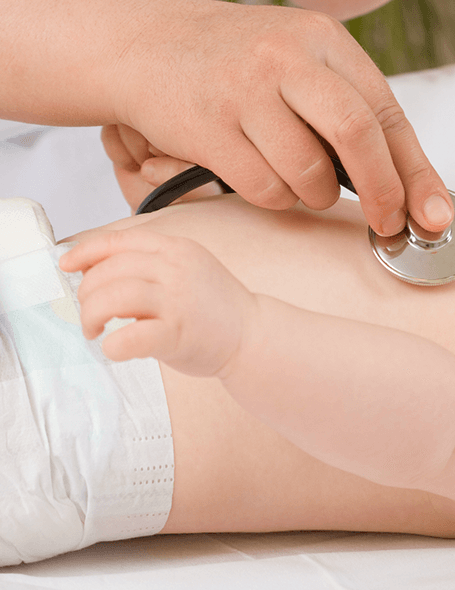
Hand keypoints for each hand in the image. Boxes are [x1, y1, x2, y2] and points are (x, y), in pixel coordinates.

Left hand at [59, 229, 256, 377]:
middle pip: (108, 271)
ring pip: (111, 298)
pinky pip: (128, 338)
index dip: (85, 252)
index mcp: (177, 249)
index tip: (66, 265)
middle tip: (90, 313)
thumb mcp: (187, 268)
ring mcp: (178, 301)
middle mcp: (176, 269)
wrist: (254, 335)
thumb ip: (149, 263)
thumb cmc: (214, 307)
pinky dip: (112, 345)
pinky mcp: (178, 334)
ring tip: (95, 330)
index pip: (119, 241)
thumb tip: (92, 264)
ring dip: (91, 316)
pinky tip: (115, 348)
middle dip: (87, 293)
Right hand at [113, 0, 452, 234]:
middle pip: (358, 134)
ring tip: (299, 179)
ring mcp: (244, 90)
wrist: (144, 44)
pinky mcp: (207, 126)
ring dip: (316, 195)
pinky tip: (260, 174)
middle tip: (388, 224)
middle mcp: (286, 57)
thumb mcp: (302, 63)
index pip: (386, 113)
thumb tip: (409, 188)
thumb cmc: (236, 63)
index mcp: (323, 40)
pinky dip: (274, 197)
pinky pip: (264, 189)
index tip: (432, 214)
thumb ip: (353, 111)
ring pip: (309, 173)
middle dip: (384, 193)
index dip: (416, 172)